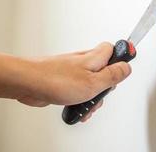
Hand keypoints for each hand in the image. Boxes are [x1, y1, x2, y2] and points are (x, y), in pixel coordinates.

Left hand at [17, 42, 131, 121]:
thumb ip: (112, 75)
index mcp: (94, 57)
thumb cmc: (56, 80)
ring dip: (92, 96)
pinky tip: (76, 106)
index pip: (114, 49)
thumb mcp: (93, 82)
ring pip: (92, 82)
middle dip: (105, 86)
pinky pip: (80, 89)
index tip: (122, 71)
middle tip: (100, 94)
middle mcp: (85, 61)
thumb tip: (127, 68)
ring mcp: (75, 70)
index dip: (121, 59)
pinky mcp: (67, 80)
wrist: (28, 83)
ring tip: (86, 105)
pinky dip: (81, 99)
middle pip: (105, 70)